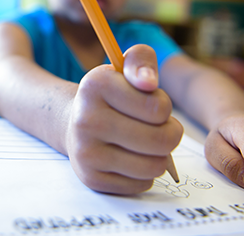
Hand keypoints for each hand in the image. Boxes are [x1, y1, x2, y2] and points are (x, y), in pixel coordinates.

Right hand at [65, 44, 182, 193]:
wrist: (74, 123)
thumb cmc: (110, 94)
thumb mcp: (122, 67)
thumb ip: (141, 60)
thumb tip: (148, 82)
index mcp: (94, 85)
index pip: (159, 107)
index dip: (162, 105)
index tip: (148, 102)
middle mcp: (85, 119)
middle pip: (161, 139)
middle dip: (169, 133)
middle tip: (158, 127)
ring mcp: (86, 152)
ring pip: (154, 165)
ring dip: (159, 155)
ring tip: (146, 143)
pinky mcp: (92, 178)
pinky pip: (142, 183)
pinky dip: (144, 172)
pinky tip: (131, 158)